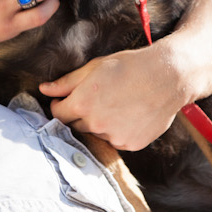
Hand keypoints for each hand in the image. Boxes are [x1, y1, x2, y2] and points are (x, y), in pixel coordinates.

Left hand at [39, 46, 185, 151]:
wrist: (167, 77)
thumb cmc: (130, 67)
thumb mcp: (94, 68)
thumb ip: (66, 82)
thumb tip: (44, 90)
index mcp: (82, 103)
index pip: (57, 114)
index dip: (60, 106)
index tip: (66, 100)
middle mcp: (95, 123)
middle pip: (75, 125)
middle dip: (80, 114)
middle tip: (96, 99)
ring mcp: (114, 136)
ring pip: (97, 133)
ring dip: (100, 123)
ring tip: (117, 104)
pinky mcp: (130, 144)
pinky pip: (115, 140)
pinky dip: (117, 130)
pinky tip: (128, 114)